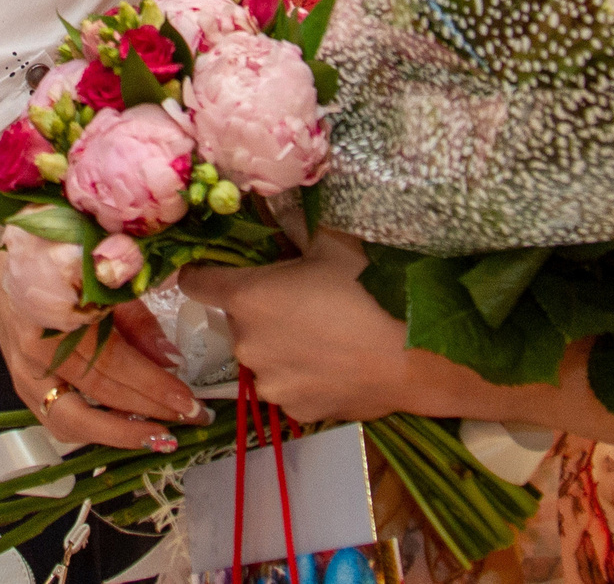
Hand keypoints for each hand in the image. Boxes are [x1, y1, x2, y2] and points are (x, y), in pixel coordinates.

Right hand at [0, 249, 196, 451]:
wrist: (11, 253)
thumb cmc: (60, 257)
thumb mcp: (103, 279)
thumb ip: (136, 321)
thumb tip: (171, 361)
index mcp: (51, 315)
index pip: (110, 361)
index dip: (152, 384)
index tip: (188, 400)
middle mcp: (31, 351)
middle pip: (96, 394)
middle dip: (148, 411)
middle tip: (190, 418)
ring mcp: (21, 373)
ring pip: (71, 422)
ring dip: (120, 433)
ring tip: (161, 434)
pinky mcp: (21, 385)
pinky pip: (56, 420)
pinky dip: (93, 429)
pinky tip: (126, 428)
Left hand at [178, 231, 506, 424]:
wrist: (419, 357)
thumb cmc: (372, 291)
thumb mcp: (335, 243)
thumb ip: (298, 228)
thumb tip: (282, 201)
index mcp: (246, 297)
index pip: (194, 283)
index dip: (203, 274)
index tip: (216, 271)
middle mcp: (246, 344)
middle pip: (237, 322)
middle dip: (259, 312)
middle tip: (301, 304)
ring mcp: (271, 383)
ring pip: (264, 358)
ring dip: (281, 348)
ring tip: (325, 338)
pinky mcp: (296, 411)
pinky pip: (289, 387)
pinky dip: (304, 377)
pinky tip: (337, 365)